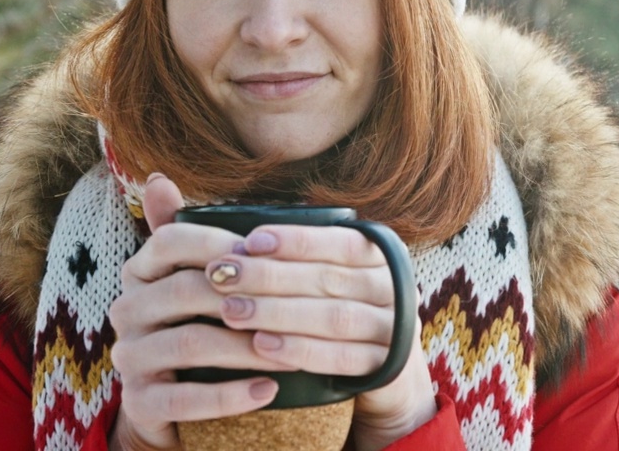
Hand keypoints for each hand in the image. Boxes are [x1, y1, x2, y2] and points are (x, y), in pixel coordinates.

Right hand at [108, 174, 285, 448]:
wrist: (172, 397)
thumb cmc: (198, 321)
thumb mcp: (197, 275)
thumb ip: (192, 232)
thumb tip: (159, 176)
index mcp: (141, 270)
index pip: (169, 240)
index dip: (217, 242)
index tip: (264, 251)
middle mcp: (126, 309)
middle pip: (185, 290)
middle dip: (245, 296)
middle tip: (295, 304)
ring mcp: (129, 357)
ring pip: (189, 344)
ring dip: (246, 348)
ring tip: (293, 353)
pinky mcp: (139, 402)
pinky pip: (183, 399)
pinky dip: (229, 396)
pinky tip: (267, 391)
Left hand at [206, 222, 436, 450]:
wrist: (394, 379)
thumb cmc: (348, 314)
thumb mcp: (338, 283)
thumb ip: (305, 262)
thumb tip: (244, 244)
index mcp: (383, 257)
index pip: (342, 242)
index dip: (296, 241)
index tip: (250, 241)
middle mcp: (393, 289)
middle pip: (329, 279)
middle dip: (270, 276)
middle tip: (222, 274)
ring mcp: (395, 329)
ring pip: (333, 317)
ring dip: (277, 312)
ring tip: (231, 309)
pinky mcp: (388, 369)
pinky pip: (341, 357)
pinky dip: (299, 350)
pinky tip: (261, 344)